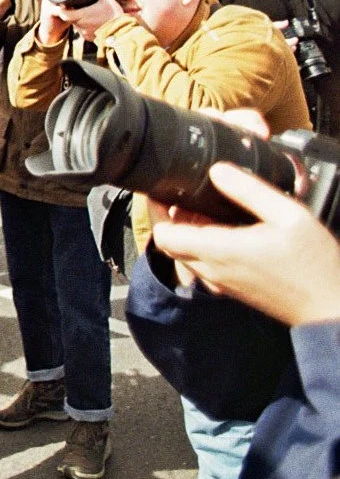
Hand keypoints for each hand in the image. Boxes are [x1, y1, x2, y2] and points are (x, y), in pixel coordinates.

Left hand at [49, 0, 123, 39]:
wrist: (121, 31)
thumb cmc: (114, 16)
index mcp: (82, 15)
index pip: (62, 13)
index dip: (61, 8)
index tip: (64, 3)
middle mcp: (80, 25)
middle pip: (68, 18)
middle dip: (70, 12)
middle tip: (74, 6)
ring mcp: (84, 33)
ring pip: (75, 24)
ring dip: (77, 19)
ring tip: (85, 12)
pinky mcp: (88, 37)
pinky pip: (82, 31)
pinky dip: (83, 25)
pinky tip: (91, 21)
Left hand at [152, 161, 339, 325]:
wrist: (330, 309)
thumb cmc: (314, 264)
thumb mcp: (289, 216)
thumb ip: (250, 191)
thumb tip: (217, 170)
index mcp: (220, 252)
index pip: (163, 234)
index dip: (156, 210)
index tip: (162, 189)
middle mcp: (212, 270)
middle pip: (168, 243)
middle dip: (168, 218)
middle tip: (183, 194)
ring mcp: (219, 282)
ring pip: (183, 255)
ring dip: (184, 231)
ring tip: (204, 206)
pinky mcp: (229, 288)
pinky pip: (200, 264)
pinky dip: (199, 245)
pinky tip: (223, 229)